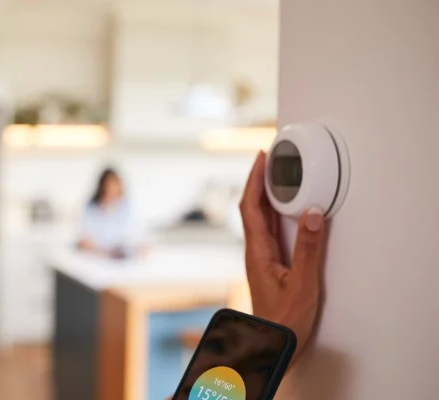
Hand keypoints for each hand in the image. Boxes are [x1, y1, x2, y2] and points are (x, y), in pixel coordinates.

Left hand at [239, 151, 327, 362]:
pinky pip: (269, 231)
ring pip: (260, 219)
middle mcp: (255, 252)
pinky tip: (285, 208)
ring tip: (276, 174)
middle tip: (269, 158)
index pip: (250, 207)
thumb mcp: (303, 284)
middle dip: (258, 181)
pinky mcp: (270, 265)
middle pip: (252, 208)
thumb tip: (312, 214)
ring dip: (266, 195)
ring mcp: (261, 258)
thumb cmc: (284, 321)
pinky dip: (275, 213)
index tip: (260, 159)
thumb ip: (309, 250)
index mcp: (258, 253)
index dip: (253, 180)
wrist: (273, 344)